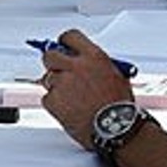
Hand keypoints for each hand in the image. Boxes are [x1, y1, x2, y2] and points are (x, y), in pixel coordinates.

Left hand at [38, 29, 136, 152]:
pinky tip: (70, 110)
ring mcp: (62, 84)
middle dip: (53, 62)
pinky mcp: (53, 101)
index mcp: (93, 57)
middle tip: (61, 72)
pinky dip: (55, 104)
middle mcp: (75, 67)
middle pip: (50, 55)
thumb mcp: (116, 75)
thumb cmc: (120, 107)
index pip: (69, 36)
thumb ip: (96, 64)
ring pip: (47, 78)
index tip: (64, 48)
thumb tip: (82, 60)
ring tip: (74, 99)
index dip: (65, 43)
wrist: (117, 129)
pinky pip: (47, 98)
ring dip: (56, 86)